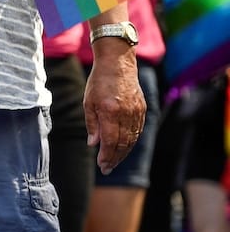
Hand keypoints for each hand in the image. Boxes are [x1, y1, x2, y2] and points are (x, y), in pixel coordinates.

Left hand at [85, 44, 146, 174]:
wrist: (118, 63)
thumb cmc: (99, 82)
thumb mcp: (89, 102)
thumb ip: (92, 124)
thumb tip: (94, 144)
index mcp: (110, 111)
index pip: (111, 141)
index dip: (107, 156)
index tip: (102, 165)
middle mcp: (126, 113)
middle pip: (123, 143)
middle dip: (115, 158)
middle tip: (107, 168)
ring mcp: (137, 111)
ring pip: (132, 138)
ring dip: (124, 152)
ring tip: (114, 161)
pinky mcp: (142, 108)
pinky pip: (138, 129)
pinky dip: (132, 140)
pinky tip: (124, 147)